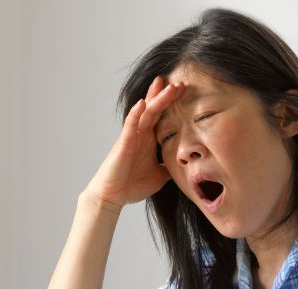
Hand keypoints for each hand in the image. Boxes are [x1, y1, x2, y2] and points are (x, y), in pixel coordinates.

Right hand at [83, 76, 184, 211]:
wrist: (112, 197)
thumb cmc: (131, 185)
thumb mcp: (159, 176)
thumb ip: (169, 167)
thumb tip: (184, 166)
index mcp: (148, 140)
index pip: (161, 116)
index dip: (171, 104)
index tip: (184, 92)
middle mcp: (140, 134)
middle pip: (154, 109)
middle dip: (166, 95)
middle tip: (180, 82)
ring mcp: (131, 137)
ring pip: (144, 113)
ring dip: (155, 98)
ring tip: (166, 85)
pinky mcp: (123, 144)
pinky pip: (129, 125)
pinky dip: (135, 113)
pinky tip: (142, 103)